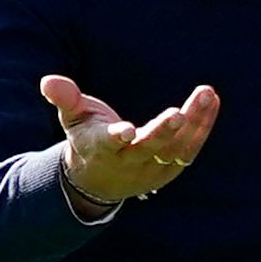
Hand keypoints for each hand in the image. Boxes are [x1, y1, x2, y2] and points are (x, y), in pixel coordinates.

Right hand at [46, 73, 218, 207]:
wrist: (99, 180)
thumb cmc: (86, 138)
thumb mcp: (72, 118)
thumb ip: (65, 99)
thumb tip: (48, 81)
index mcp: (101, 149)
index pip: (109, 144)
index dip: (117, 137)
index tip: (127, 130)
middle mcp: (128, 161)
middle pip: (148, 149)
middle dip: (163, 132)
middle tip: (178, 114)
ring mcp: (152, 169)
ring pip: (176, 150)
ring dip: (194, 123)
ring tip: (206, 94)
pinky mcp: (170, 170)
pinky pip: (190, 149)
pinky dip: (202, 126)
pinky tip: (212, 101)